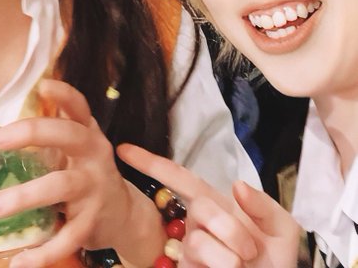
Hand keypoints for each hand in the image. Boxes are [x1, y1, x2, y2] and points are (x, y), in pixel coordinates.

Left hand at [0, 79, 163, 267]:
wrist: (124, 214)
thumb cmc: (85, 174)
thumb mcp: (74, 150)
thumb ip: (48, 138)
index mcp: (87, 133)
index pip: (78, 106)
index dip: (63, 94)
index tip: (43, 85)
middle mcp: (94, 153)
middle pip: (68, 135)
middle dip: (33, 133)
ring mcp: (95, 186)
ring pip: (60, 186)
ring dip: (23, 197)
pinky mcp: (93, 220)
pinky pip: (67, 236)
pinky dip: (42, 252)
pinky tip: (19, 261)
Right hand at [117, 144, 299, 267]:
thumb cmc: (279, 260)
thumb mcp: (282, 230)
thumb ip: (263, 206)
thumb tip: (236, 185)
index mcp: (217, 204)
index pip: (180, 178)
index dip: (152, 164)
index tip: (123, 149)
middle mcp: (197, 224)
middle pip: (199, 208)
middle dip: (228, 228)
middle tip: (251, 251)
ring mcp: (190, 250)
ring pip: (198, 241)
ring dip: (228, 254)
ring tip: (243, 266)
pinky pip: (195, 262)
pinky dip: (220, 267)